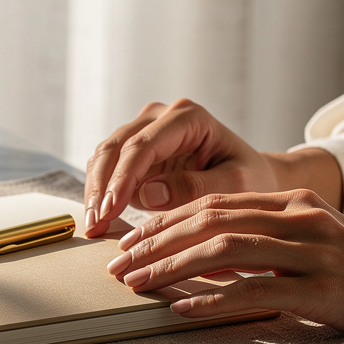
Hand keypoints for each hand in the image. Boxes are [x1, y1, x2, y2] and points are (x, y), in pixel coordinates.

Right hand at [84, 98, 342, 234]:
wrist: (251, 175)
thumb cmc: (250, 178)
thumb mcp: (236, 184)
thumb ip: (196, 187)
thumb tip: (147, 193)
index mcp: (187, 117)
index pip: (143, 146)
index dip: (122, 179)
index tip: (110, 210)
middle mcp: (160, 116)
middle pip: (116, 147)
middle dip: (102, 188)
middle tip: (93, 226)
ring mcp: (144, 130)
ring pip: (105, 156)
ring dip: (96, 191)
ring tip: (92, 227)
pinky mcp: (135, 149)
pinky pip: (108, 167)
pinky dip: (100, 191)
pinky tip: (99, 219)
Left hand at [105, 189, 343, 334]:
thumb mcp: (309, 242)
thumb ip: (262, 239)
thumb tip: (202, 252)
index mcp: (293, 204)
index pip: (215, 204)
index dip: (167, 221)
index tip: (132, 238)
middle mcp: (301, 220)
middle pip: (212, 221)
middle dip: (157, 242)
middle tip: (121, 262)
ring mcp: (313, 253)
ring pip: (225, 250)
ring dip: (173, 267)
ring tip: (141, 283)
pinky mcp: (322, 289)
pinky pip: (257, 291)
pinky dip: (215, 299)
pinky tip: (186, 308)